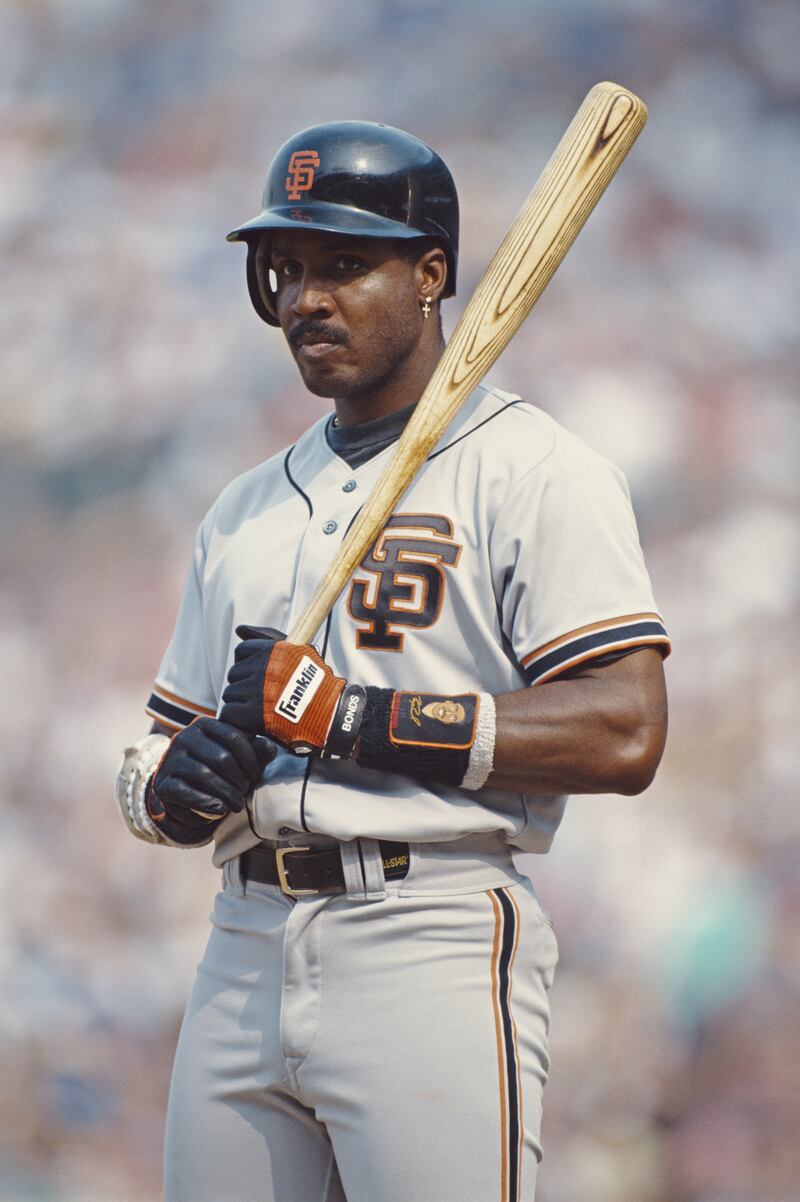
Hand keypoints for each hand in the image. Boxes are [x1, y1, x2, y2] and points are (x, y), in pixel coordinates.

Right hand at [147, 716, 275, 843]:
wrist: (188, 795)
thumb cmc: (220, 772)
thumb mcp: (242, 759)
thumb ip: (258, 751)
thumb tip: (269, 747)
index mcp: (205, 724)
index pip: (235, 738)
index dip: (251, 760)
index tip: (255, 776)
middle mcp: (184, 737)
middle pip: (222, 758)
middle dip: (240, 779)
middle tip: (245, 792)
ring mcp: (170, 759)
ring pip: (206, 775)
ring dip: (227, 794)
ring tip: (237, 804)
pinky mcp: (162, 783)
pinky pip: (187, 792)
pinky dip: (207, 803)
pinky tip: (220, 809)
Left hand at [220, 626, 363, 755]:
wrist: (330, 715)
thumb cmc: (317, 684)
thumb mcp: (300, 652)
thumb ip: (268, 638)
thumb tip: (239, 629)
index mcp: (275, 650)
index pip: (242, 651)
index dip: (247, 664)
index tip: (258, 676)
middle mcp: (264, 668)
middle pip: (234, 673)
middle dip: (244, 685)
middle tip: (261, 696)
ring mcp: (257, 690)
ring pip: (230, 694)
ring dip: (241, 703)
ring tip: (260, 709)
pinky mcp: (253, 713)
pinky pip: (229, 712)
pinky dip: (238, 719)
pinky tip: (252, 721)